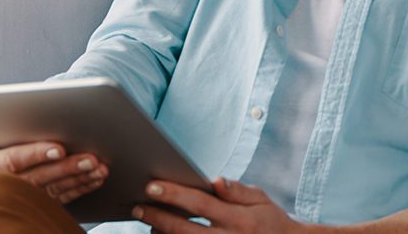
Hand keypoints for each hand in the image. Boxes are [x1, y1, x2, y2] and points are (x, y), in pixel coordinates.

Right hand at [0, 132, 108, 205]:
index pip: (12, 161)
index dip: (36, 154)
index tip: (59, 148)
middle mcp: (0, 190)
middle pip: (39, 179)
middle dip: (67, 168)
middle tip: (92, 157)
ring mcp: (21, 201)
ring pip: (54, 191)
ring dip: (79, 179)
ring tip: (100, 166)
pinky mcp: (38, 206)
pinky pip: (63, 199)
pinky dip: (81, 188)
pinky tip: (97, 177)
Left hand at [132, 177, 302, 233]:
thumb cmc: (271, 221)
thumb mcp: (261, 201)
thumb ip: (238, 191)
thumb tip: (215, 180)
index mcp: (238, 219)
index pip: (200, 203)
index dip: (174, 194)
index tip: (151, 185)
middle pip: (184, 230)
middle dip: (157, 216)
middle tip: (136, 204)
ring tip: (144, 222)